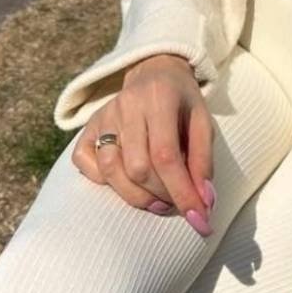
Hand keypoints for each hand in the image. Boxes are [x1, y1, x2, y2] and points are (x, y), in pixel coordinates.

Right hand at [71, 54, 215, 235]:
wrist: (155, 73)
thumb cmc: (183, 103)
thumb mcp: (203, 122)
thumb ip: (203, 160)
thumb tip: (204, 202)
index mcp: (160, 98)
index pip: (166, 156)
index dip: (182, 192)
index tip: (199, 219)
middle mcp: (126, 105)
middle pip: (138, 168)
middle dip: (161, 195)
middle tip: (177, 202)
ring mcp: (103, 116)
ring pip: (111, 169)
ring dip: (136, 196)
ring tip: (158, 201)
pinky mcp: (87, 127)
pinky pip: (87, 164)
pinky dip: (106, 181)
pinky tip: (127, 181)